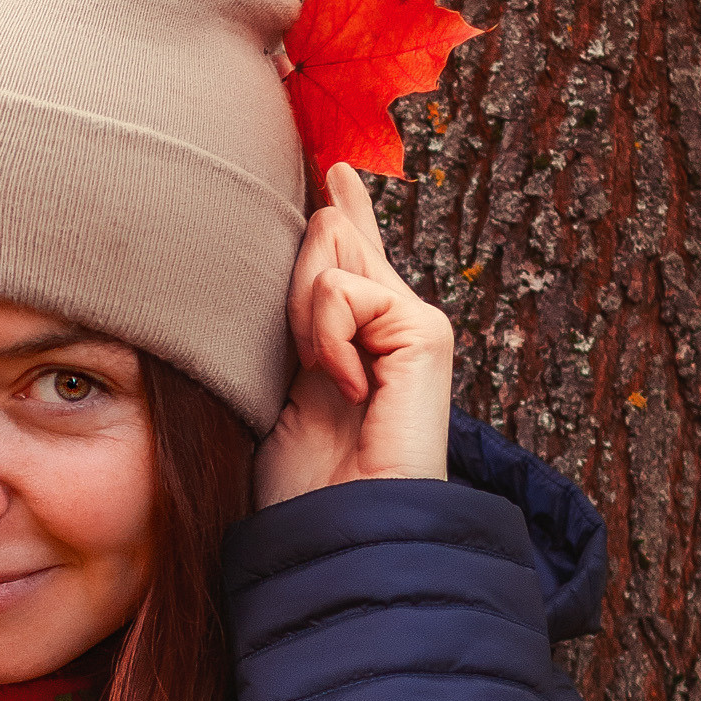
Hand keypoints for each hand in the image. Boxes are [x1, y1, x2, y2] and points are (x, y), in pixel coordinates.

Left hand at [254, 162, 452, 506]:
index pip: (349, 251)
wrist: (332, 533)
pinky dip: (325, 337)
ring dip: (302, 315)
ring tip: (320, 377)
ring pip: (331, 249)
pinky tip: (344, 386)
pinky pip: (343, 290)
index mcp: (358, 335)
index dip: (343, 208)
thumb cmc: (298, 485)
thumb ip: (294, 317)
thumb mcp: (276, 384)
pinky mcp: (424, 334)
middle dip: (296, 276)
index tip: (334, 168)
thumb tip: (307, 242)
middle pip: (330, 233)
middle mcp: (393, 321)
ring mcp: (413, 325)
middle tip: (302, 358)